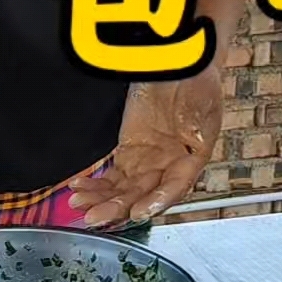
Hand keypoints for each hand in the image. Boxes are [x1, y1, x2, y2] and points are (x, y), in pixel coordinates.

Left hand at [68, 65, 223, 228]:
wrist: (176, 63)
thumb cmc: (195, 80)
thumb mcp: (200, 97)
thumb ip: (196, 120)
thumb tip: (195, 137)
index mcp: (193, 157)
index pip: (175, 187)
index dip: (157, 202)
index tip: (138, 212)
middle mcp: (169, 166)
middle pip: (143, 195)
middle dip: (119, 208)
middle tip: (95, 217)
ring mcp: (147, 161)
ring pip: (124, 191)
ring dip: (102, 201)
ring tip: (80, 204)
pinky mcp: (129, 153)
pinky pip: (112, 177)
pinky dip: (96, 185)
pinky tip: (80, 189)